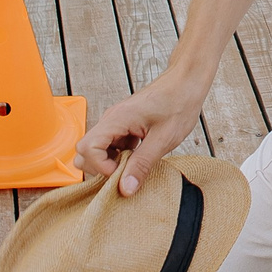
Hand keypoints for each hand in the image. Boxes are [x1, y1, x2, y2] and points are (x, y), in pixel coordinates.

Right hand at [76, 74, 207, 195]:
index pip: (87, 148)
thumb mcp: (163, 139)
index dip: (101, 166)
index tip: (122, 172)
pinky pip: (111, 145)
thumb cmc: (178, 103)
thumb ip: (142, 164)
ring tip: (135, 162)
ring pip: (97, 149)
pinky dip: (119, 155)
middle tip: (125, 171)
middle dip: (100, 167)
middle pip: (85, 150)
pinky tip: (139, 154)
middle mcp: (111, 119)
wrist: (186, 82)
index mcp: (117, 119)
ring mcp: (116, 121)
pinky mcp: (123, 124)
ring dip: (111, 162)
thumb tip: (125, 189)